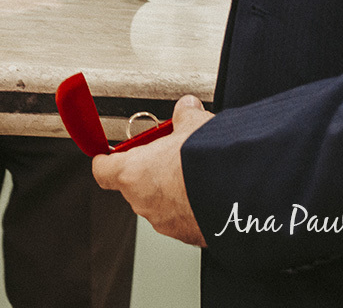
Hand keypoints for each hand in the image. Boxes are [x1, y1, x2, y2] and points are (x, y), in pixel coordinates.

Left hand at [92, 95, 212, 246]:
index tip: (107, 156)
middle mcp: (142, 201)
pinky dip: (191, 207)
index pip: (103, 170)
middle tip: (170, 157)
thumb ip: (184, 115)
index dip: (106, 161)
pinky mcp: (188, 236)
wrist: (238, 193)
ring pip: (160, 203)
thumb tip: (187, 107)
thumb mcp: (193, 125)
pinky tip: (208, 192)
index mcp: (133, 172)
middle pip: (135, 185)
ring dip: (172, 191)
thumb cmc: (205, 161)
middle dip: (150, 171)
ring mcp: (164, 222)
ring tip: (195, 174)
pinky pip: (183, 219)